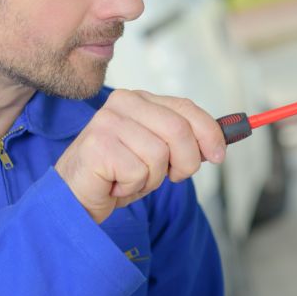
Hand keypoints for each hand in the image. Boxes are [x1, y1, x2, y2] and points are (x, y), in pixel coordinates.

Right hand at [54, 89, 225, 223]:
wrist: (76, 196)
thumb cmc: (117, 173)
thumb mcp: (157, 153)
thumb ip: (183, 141)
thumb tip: (220, 142)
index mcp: (139, 99)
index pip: (185, 107)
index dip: (209, 132)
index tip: (217, 155)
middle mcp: (122, 103)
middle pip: (179, 130)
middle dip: (184, 162)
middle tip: (170, 176)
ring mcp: (107, 122)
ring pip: (159, 155)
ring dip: (151, 178)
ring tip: (130, 178)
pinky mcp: (98, 145)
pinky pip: (138, 172)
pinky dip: (131, 187)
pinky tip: (115, 183)